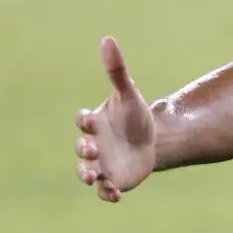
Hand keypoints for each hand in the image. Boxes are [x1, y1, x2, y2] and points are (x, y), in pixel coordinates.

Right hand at [74, 36, 156, 202]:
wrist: (151, 141)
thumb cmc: (135, 115)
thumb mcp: (129, 94)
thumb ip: (116, 70)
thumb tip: (107, 39)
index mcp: (94, 123)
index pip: (82, 121)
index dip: (84, 121)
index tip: (91, 121)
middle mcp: (93, 146)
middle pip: (81, 150)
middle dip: (83, 151)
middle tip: (91, 150)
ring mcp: (101, 165)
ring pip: (86, 172)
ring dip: (87, 175)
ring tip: (93, 177)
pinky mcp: (113, 180)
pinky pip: (103, 191)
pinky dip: (106, 193)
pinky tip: (115, 194)